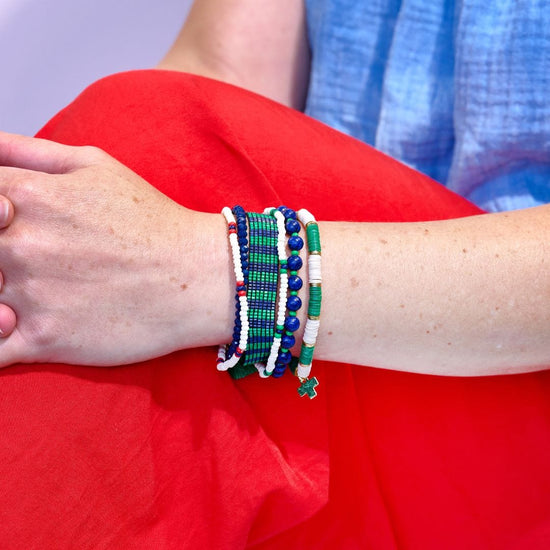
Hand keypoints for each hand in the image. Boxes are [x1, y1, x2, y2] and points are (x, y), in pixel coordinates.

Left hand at [0, 132, 230, 367]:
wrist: (198, 276)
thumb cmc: (151, 220)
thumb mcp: (96, 166)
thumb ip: (28, 150)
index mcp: (26, 196)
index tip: (7, 224)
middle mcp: (20, 244)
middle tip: (25, 261)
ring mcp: (30, 294)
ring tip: (24, 294)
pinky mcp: (45, 339)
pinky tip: (12, 326)